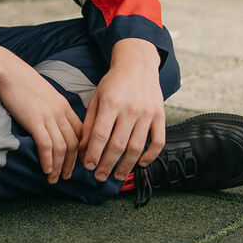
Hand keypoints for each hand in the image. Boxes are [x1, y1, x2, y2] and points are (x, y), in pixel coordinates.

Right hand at [0, 40, 82, 183]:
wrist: (6, 71)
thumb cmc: (21, 81)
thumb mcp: (43, 94)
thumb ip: (51, 108)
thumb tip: (50, 124)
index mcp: (64, 105)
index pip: (81, 132)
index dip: (81, 150)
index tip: (76, 162)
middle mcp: (60, 112)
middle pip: (74, 143)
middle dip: (71, 164)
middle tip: (66, 176)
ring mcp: (48, 116)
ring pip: (62, 148)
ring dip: (59, 167)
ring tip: (54, 179)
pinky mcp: (34, 120)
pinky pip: (46, 146)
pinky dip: (48, 161)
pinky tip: (45, 170)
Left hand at [79, 38, 163, 183]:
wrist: (138, 65)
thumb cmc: (113, 83)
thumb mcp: (97, 98)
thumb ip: (90, 122)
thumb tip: (83, 148)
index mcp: (111, 103)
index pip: (100, 135)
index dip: (93, 153)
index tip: (88, 166)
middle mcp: (130, 109)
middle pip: (118, 145)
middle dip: (107, 165)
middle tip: (100, 177)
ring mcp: (147, 113)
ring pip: (136, 147)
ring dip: (126, 166)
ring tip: (117, 176)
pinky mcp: (160, 116)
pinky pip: (158, 141)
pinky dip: (150, 156)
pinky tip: (140, 164)